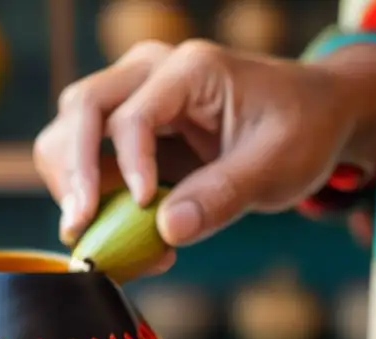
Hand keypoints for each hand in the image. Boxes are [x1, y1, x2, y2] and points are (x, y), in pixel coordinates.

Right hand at [33, 39, 375, 264]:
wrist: (310, 117)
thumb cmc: (300, 130)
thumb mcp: (278, 165)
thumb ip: (223, 196)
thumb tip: (168, 231)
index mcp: (190, 70)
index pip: (133, 115)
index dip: (129, 167)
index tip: (146, 208)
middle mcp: (149, 71)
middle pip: (80, 110)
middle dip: (73, 172)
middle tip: (79, 226)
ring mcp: (130, 96)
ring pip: (66, 131)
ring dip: (68, 184)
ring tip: (89, 230)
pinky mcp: (122, 128)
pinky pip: (82, 158)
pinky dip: (84, 195)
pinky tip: (110, 230)